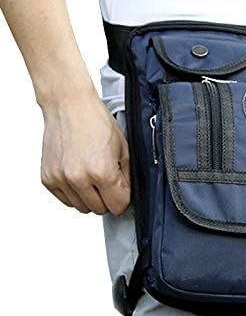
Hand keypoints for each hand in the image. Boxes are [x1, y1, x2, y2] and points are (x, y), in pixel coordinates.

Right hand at [40, 89, 129, 214]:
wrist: (69, 105)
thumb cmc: (95, 122)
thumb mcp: (123, 148)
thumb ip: (126, 176)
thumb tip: (126, 194)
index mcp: (101, 172)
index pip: (118, 206)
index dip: (123, 198)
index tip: (121, 189)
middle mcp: (79, 178)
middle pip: (100, 209)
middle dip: (107, 198)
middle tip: (106, 180)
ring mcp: (61, 180)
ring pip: (82, 208)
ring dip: (89, 197)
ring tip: (91, 175)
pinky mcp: (48, 179)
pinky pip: (65, 200)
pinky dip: (73, 193)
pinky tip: (78, 175)